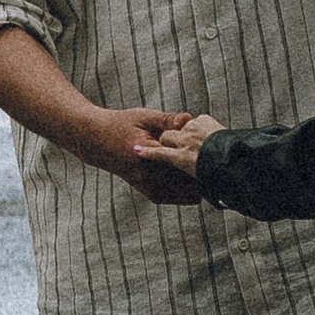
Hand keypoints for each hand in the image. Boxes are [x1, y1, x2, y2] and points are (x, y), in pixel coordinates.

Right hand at [92, 105, 207, 197]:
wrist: (97, 142)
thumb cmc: (121, 125)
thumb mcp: (144, 117)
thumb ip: (168, 120)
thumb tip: (190, 118)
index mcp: (150, 157)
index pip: (187, 165)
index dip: (206, 160)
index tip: (218, 153)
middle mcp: (150, 177)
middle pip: (192, 184)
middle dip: (205, 173)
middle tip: (217, 162)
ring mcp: (150, 188)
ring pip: (188, 195)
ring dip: (197, 182)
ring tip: (206, 167)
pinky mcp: (151, 193)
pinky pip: (178, 196)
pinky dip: (188, 188)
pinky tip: (192, 173)